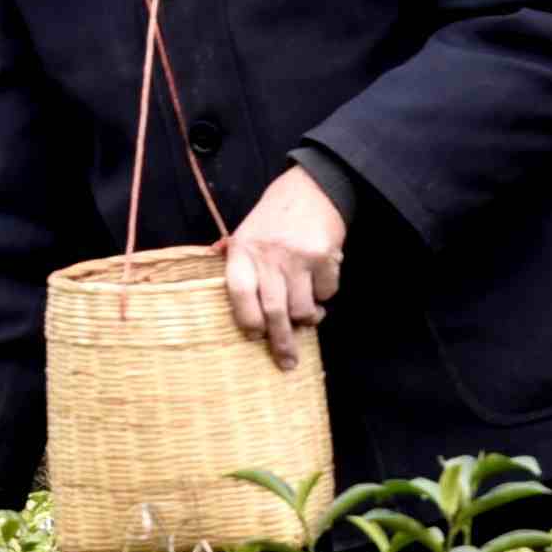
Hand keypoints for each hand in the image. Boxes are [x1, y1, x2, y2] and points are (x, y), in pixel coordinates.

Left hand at [223, 164, 350, 360]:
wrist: (313, 187)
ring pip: (302, 308)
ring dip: (307, 320)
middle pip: (273, 311)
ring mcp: (298, 257)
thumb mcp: (246, 232)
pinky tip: (320, 283)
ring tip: (308, 318)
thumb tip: (224, 284)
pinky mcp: (324, 257)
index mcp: (243, 250)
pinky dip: (325, 295)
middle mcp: (268, 255)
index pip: (238, 294)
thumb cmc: (275, 217)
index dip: (247, 320)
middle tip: (287, 364)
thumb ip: (234, 259)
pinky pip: (326, 292)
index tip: (255, 337)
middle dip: (281, 343)